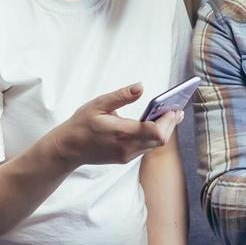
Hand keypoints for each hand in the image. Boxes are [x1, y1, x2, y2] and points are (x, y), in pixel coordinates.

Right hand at [51, 83, 182, 167]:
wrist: (69, 148)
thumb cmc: (82, 123)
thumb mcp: (98, 104)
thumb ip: (121, 96)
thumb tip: (140, 86)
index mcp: (122, 133)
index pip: (156, 132)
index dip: (168, 121)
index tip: (173, 107)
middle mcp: (127, 147)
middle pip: (160, 140)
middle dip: (170, 124)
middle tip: (177, 109)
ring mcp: (127, 155)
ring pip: (154, 145)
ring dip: (164, 130)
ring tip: (170, 115)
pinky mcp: (125, 158)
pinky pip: (145, 148)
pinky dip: (153, 136)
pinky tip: (154, 124)